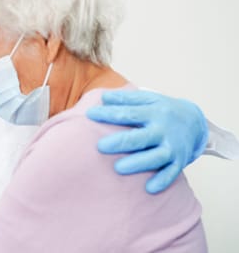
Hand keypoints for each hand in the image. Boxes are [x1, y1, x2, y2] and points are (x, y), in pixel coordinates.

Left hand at [86, 90, 207, 193]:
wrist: (196, 123)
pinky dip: (162, 181)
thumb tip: (104, 98)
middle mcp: (163, 130)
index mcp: (153, 112)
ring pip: (155, 157)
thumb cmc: (163, 111)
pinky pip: (171, 173)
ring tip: (118, 168)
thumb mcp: (148, 99)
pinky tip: (149, 188)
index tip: (90, 114)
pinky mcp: (179, 161)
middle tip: (100, 146)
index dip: (109, 114)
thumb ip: (126, 99)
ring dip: (138, 163)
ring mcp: (172, 147)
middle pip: (141, 137)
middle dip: (121, 142)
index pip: (129, 113)